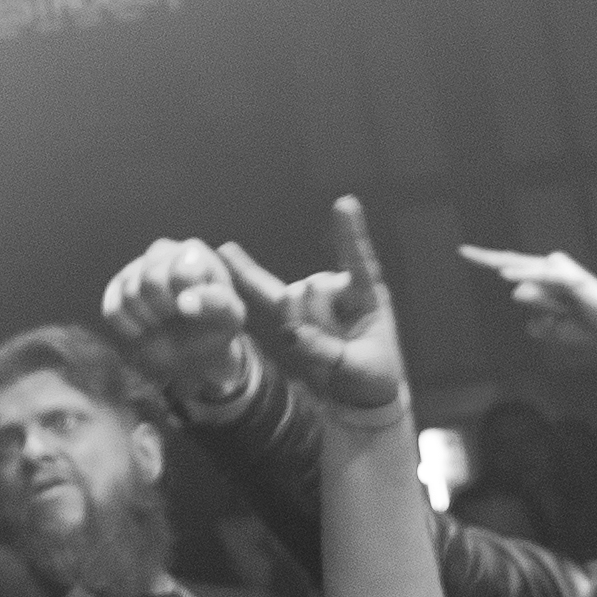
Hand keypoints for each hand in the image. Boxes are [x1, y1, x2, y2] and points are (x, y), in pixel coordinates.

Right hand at [102, 238, 263, 415]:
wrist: (189, 351)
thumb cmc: (212, 327)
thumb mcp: (230, 318)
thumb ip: (218, 304)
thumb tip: (184, 302)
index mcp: (194, 252)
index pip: (181, 272)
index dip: (185, 297)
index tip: (194, 309)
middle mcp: (163, 251)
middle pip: (151, 280)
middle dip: (165, 309)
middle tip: (178, 316)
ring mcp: (136, 268)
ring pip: (131, 295)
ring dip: (150, 320)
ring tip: (164, 321)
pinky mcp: (116, 289)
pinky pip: (113, 310)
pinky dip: (131, 328)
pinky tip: (145, 328)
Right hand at [221, 199, 410, 422]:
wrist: (359, 392)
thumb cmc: (370, 377)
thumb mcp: (357, 368)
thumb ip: (325, 351)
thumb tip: (290, 333)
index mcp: (366, 296)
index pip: (359, 262)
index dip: (349, 234)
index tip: (344, 203)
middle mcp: (337, 289)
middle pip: (311, 293)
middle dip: (314, 325)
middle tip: (338, 355)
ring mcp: (312, 297)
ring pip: (290, 302)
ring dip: (298, 332)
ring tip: (323, 354)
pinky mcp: (291, 311)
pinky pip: (265, 292)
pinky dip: (246, 274)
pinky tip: (226, 252)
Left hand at [463, 241, 596, 380]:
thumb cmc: (586, 328)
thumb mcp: (552, 328)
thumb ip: (534, 313)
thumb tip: (517, 290)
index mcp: (545, 278)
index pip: (511, 264)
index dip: (487, 259)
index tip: (463, 251)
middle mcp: (553, 268)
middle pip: (516, 265)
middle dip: (492, 261)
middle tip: (464, 252)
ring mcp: (564, 272)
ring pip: (533, 283)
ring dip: (546, 305)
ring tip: (566, 314)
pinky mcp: (575, 279)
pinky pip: (545, 276)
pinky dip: (528, 274)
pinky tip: (506, 275)